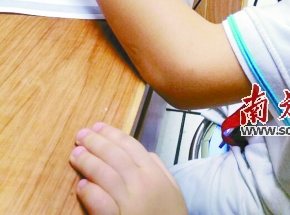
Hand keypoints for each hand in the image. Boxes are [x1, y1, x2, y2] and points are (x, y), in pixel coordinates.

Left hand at [70, 123, 187, 214]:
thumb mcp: (172, 188)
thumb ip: (159, 168)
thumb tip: (145, 152)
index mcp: (153, 172)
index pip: (130, 145)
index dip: (112, 134)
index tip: (97, 126)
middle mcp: (142, 183)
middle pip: (114, 156)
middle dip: (96, 142)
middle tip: (80, 134)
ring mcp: (130, 203)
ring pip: (106, 175)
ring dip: (88, 162)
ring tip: (75, 154)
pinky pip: (102, 204)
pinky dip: (91, 193)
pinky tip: (81, 185)